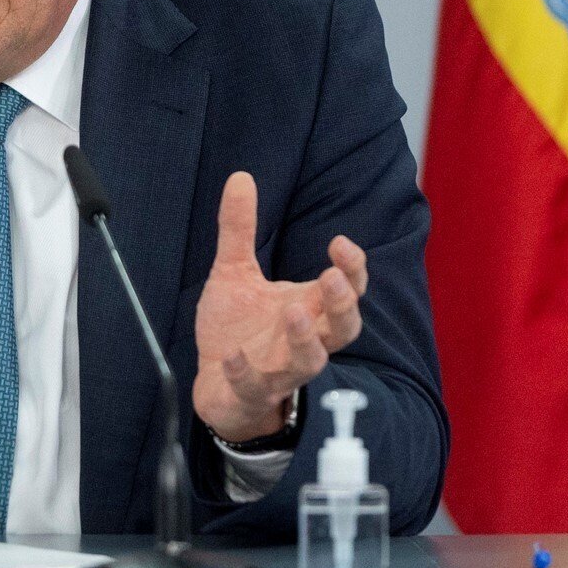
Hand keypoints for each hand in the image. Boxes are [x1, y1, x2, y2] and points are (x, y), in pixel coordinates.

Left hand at [192, 171, 368, 441]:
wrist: (215, 383)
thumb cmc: (238, 328)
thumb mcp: (234, 271)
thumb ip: (240, 229)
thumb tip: (240, 176)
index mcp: (309, 307)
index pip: (347, 289)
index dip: (352, 269)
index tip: (340, 243)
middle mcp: (304, 340)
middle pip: (343, 328)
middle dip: (343, 303)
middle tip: (330, 276)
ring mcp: (280, 369)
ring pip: (310, 363)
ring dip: (306, 340)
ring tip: (293, 311)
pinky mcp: (251, 392)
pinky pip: (255, 386)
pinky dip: (245, 372)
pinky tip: (233, 355)